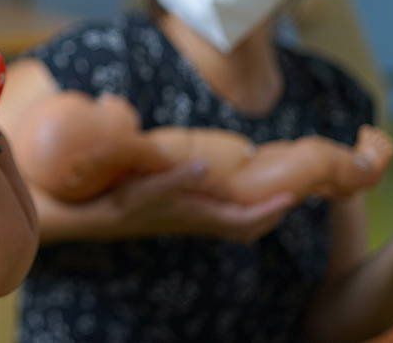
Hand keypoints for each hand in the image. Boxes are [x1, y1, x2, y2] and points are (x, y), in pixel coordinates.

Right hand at [104, 161, 297, 243]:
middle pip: (246, 228)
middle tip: (290, 194)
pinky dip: (235, 207)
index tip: (293, 196)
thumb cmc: (123, 201)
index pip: (245, 219)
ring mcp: (189, 221)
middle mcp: (198, 222)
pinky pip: (220, 216)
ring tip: (267, 192)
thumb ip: (177, 178)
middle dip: (270, 214)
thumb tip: (206, 166)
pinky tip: (228, 190)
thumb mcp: (148, 186)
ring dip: (254, 212)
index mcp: (197, 215)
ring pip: (234, 224)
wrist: (99, 219)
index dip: (271, 209)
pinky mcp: (180, 215)